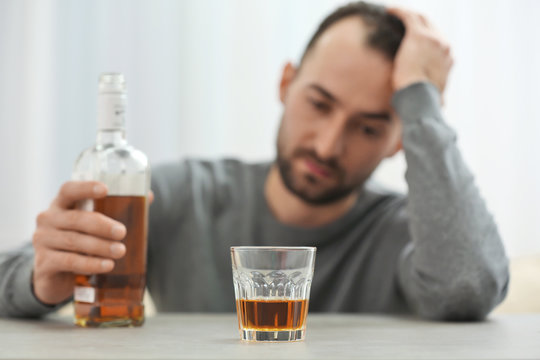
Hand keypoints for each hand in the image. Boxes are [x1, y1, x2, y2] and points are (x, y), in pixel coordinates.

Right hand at [32, 181, 154, 304]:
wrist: (55, 276)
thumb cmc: (80, 242)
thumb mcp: (93, 226)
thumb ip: (117, 209)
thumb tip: (149, 196)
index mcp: (61, 205)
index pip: (69, 190)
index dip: (85, 188)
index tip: (105, 189)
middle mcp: (48, 219)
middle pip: (76, 219)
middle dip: (102, 225)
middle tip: (122, 232)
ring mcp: (42, 241)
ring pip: (74, 241)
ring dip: (100, 246)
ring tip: (120, 251)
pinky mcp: (44, 263)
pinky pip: (69, 261)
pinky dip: (90, 264)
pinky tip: (107, 265)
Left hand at [387, 7, 453, 95]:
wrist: (419, 96)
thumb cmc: (423, 101)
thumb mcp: (437, 98)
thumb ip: (440, 97)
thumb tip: (443, 105)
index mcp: (448, 59)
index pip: (438, 40)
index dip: (426, 34)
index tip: (414, 34)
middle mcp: (444, 45)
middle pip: (431, 25)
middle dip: (418, 20)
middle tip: (403, 18)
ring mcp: (433, 38)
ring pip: (420, 17)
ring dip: (408, 13)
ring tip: (394, 12)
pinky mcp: (418, 35)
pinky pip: (408, 16)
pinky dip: (398, 11)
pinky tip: (389, 10)